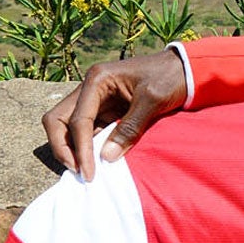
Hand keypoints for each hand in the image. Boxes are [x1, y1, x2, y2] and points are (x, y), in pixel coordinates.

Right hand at [42, 49, 189, 180]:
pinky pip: (86, 130)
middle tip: (78, 171)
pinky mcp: (104, 110)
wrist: (185, 69)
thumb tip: (107, 157)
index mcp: (97, 80)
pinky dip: (85, 146)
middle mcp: (90, 88)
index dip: (81, 149)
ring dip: (71, 149)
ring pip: (68, 126)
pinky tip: (93, 162)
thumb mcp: (152, 101)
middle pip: (58, 120)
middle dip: (63, 147)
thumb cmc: (170, 78)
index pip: (78, 119)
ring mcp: (95, 99)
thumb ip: (130, 128)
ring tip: (85, 171)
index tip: (89, 173)